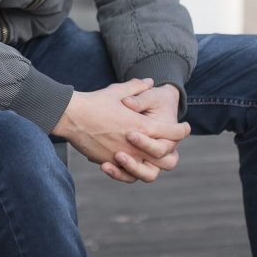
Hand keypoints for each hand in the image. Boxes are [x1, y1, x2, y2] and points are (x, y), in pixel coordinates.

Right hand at [51, 78, 189, 183]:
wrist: (71, 116)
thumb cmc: (95, 102)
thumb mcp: (118, 91)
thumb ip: (137, 87)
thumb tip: (150, 81)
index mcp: (141, 125)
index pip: (170, 132)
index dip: (181, 130)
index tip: (185, 128)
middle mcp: (135, 144)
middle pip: (165, 156)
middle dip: (171, 150)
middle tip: (170, 143)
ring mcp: (123, 156)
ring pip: (149, 171)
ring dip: (153, 165)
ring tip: (151, 158)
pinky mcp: (110, 163)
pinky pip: (128, 175)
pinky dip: (132, 172)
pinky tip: (130, 164)